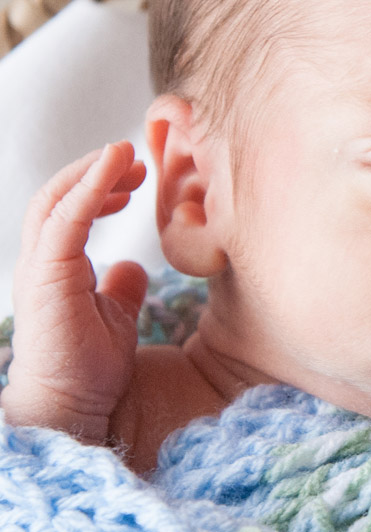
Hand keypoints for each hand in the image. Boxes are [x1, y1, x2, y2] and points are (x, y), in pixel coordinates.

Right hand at [2, 142, 148, 440]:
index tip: (137, 178)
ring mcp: (40, 267)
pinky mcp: (46, 274)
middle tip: (138, 161)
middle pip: (60, 198)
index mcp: (59, 268)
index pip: (71, 212)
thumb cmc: (91, 368)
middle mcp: (44, 262)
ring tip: (128, 157)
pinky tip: (114, 166)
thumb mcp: (117, 316)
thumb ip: (120, 288)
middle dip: (98, 173)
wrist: (74, 404)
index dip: (101, 188)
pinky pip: (65, 219)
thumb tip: (132, 266)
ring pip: (57, 200)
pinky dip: (89, 187)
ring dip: (93, 172)